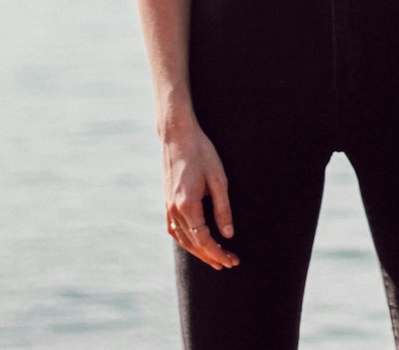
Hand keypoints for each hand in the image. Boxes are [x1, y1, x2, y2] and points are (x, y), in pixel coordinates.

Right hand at [162, 123, 238, 269]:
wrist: (178, 135)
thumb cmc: (201, 152)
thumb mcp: (218, 179)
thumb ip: (223, 209)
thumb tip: (228, 235)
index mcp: (187, 205)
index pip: (203, 240)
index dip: (218, 252)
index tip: (232, 260)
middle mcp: (174, 209)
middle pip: (192, 243)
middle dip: (211, 256)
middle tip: (229, 263)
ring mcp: (167, 206)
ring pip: (182, 239)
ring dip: (198, 251)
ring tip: (215, 258)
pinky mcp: (166, 202)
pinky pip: (174, 229)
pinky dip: (185, 240)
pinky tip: (194, 243)